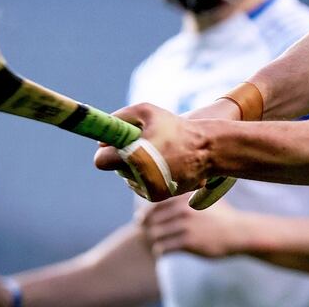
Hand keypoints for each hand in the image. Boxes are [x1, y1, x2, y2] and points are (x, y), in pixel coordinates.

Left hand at [94, 103, 212, 201]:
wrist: (207, 149)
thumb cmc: (175, 128)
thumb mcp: (146, 111)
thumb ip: (119, 119)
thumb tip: (101, 140)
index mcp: (133, 156)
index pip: (101, 160)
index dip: (107, 150)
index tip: (116, 144)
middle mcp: (138, 177)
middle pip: (115, 168)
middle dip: (124, 157)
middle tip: (143, 145)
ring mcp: (147, 189)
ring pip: (128, 177)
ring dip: (135, 166)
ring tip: (157, 153)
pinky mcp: (156, 197)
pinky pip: (140, 184)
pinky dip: (146, 175)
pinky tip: (163, 164)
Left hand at [137, 195, 245, 257]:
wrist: (239, 232)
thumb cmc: (221, 214)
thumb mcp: (207, 194)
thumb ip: (190, 189)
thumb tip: (172, 181)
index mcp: (185, 195)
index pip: (154, 203)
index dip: (145, 213)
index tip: (141, 219)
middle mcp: (183, 208)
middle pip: (151, 219)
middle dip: (147, 228)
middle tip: (146, 234)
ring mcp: (185, 225)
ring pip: (155, 234)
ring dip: (153, 240)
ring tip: (155, 244)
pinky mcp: (188, 242)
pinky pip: (163, 248)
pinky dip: (159, 251)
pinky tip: (162, 252)